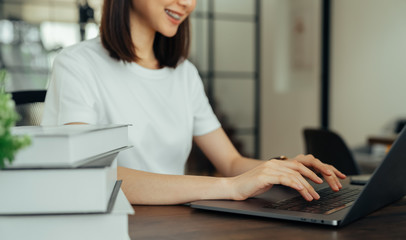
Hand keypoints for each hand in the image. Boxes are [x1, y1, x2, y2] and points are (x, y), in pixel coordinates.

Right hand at [228, 154, 345, 201]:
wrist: (233, 188)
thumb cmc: (250, 186)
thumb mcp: (269, 181)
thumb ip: (280, 179)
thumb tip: (296, 184)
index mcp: (275, 164)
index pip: (297, 165)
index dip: (311, 172)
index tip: (321, 180)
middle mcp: (274, 164)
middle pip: (299, 168)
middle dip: (314, 177)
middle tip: (324, 186)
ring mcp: (269, 169)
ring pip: (294, 175)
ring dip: (307, 186)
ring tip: (313, 195)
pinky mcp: (265, 176)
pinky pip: (285, 179)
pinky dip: (296, 185)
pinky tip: (303, 191)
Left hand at [286, 154, 346, 191]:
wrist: (282, 165)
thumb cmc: (283, 169)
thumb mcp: (286, 172)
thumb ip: (292, 177)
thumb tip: (298, 186)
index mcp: (301, 160)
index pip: (314, 162)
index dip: (321, 168)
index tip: (328, 175)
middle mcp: (309, 160)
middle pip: (323, 167)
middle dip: (330, 178)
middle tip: (336, 188)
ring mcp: (314, 163)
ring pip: (327, 168)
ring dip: (334, 178)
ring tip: (339, 186)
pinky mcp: (316, 167)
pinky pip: (327, 169)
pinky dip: (334, 173)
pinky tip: (342, 177)